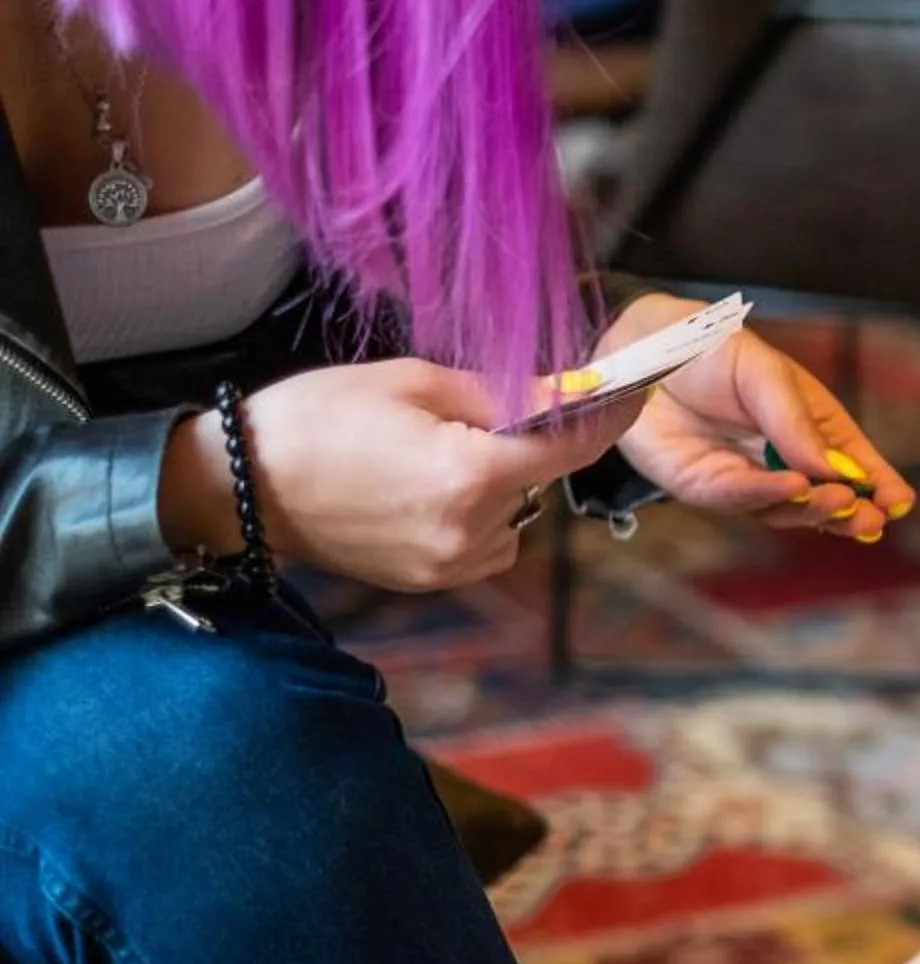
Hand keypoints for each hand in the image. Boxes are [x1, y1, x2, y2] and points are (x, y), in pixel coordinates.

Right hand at [168, 359, 643, 591]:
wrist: (241, 484)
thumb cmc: (318, 417)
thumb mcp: (413, 382)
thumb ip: (502, 394)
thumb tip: (571, 392)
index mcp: (469, 474)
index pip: (571, 447)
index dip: (608, 416)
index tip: (633, 390)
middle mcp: (471, 530)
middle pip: (540, 478)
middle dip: (523, 444)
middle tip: (470, 415)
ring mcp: (452, 564)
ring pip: (514, 512)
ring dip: (497, 482)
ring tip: (427, 455)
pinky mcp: (433, 581)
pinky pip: (487, 543)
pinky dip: (476, 515)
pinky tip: (423, 491)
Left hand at [600, 295, 914, 541]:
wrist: (634, 349)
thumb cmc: (704, 346)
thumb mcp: (762, 369)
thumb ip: (793, 418)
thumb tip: (829, 468)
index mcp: (808, 423)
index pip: (852, 460)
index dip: (879, 484)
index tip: (900, 503)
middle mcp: (782, 457)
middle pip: (826, 496)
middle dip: (851, 511)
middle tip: (868, 516)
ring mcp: (745, 477)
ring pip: (788, 509)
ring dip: (814, 509)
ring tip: (835, 499)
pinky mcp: (706, 487)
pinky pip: (741, 499)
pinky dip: (769, 497)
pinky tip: (792, 488)